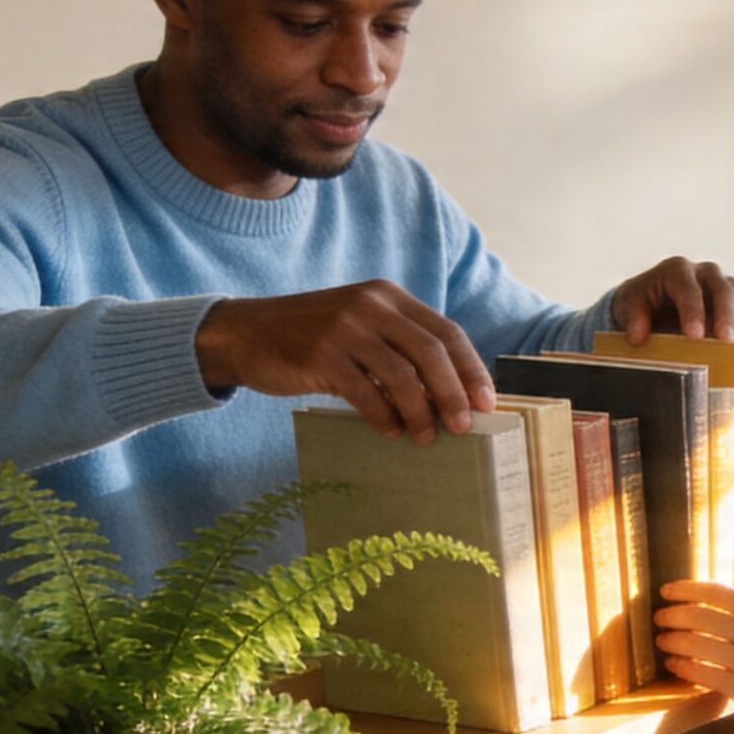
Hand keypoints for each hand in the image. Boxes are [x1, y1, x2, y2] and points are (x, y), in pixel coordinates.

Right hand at [193, 280, 492, 442]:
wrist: (247, 333)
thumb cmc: (311, 337)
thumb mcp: (359, 325)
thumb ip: (398, 346)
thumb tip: (447, 394)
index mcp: (388, 296)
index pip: (446, 332)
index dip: (471, 369)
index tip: (486, 401)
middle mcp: (370, 306)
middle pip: (432, 352)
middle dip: (454, 393)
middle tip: (464, 425)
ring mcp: (345, 328)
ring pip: (402, 376)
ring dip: (422, 412)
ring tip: (426, 437)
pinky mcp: (321, 355)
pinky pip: (366, 392)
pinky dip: (384, 417)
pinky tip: (390, 433)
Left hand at [612, 257, 733, 342]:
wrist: (654, 306)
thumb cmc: (642, 305)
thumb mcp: (629, 307)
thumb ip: (633, 318)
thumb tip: (638, 336)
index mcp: (676, 270)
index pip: (687, 287)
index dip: (693, 310)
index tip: (694, 336)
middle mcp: (703, 272)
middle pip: (722, 287)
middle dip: (725, 315)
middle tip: (725, 341)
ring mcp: (723, 284)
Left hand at [655, 580, 733, 733]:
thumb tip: (733, 615)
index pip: (718, 591)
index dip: (686, 588)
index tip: (668, 590)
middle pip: (700, 615)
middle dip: (672, 615)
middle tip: (659, 618)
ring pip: (696, 644)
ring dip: (673, 642)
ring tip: (663, 643)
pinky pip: (703, 674)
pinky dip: (684, 669)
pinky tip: (677, 667)